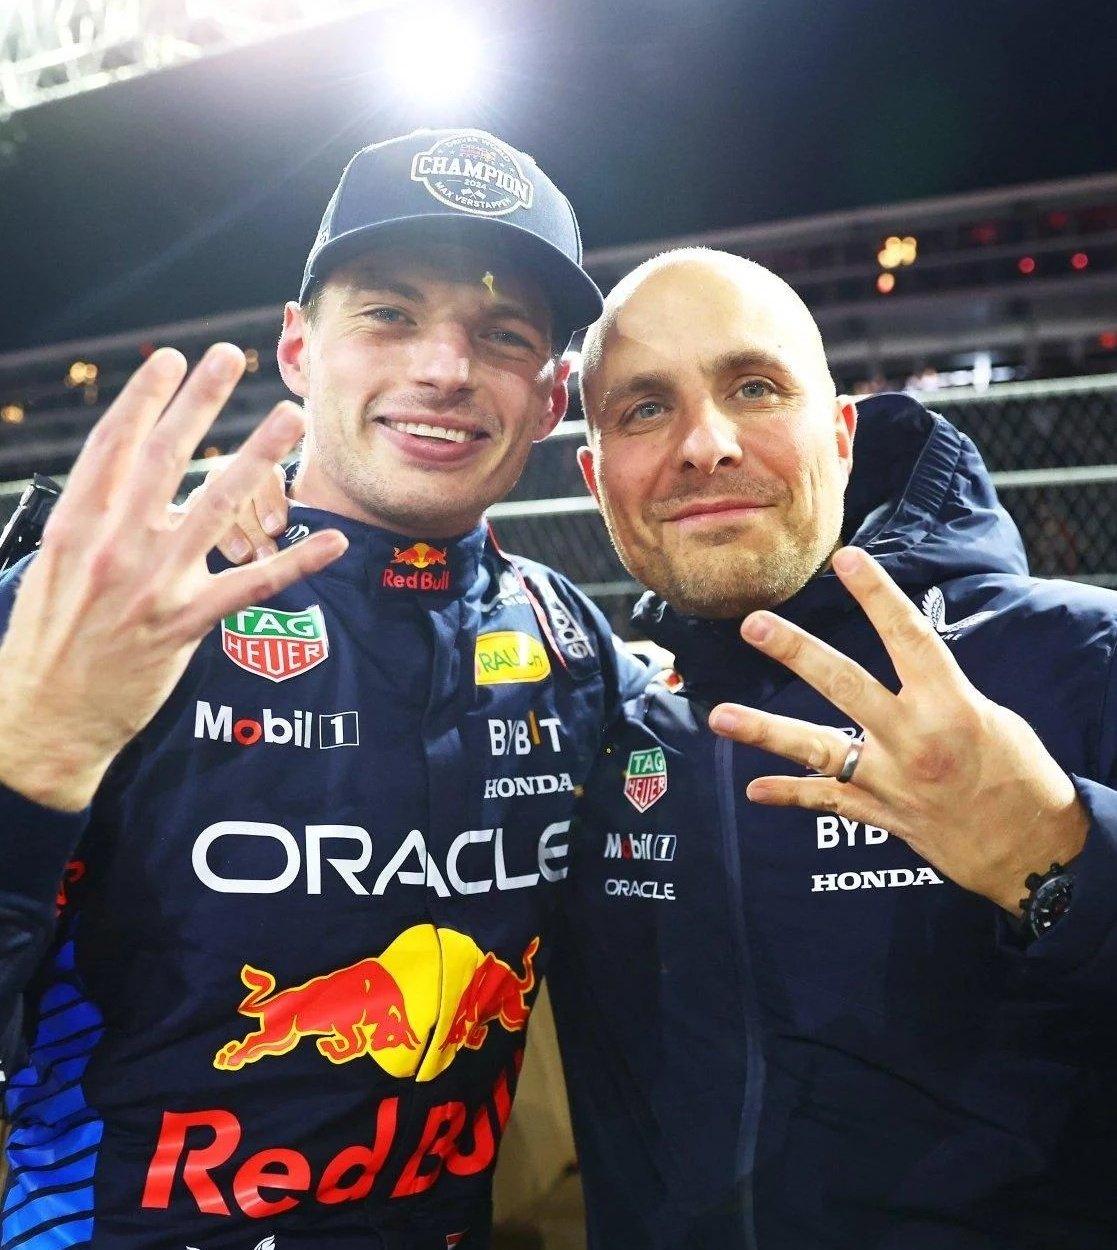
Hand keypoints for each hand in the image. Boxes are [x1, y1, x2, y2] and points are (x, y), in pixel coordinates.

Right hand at [0, 345, 346, 810]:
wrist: (42, 718)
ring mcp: (151, 583)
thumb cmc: (45, 642)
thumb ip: (88, 523)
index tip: (171, 360)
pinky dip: (296, 563)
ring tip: (289, 418)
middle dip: (201, 401)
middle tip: (231, 358)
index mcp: (74, 525)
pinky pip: (250, 585)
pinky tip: (333, 542)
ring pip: (215, 506)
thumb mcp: (50, 569)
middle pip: (165, 457)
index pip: (113, 446)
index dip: (144, 398)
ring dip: (258, 456)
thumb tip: (121, 484)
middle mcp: (113, 544)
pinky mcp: (183, 624)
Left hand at [707, 547, 1087, 913]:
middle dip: (796, 652)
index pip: (909, 637)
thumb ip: (937, 692)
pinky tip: (754, 790)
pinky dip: (789, 793)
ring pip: (818, 749)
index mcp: (952, 706)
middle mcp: (914, 740)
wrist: (1031, 853)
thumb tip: (902, 668)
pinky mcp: (879, 814)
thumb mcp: (992, 718)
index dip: (877, 594)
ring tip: (720, 716)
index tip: (847, 558)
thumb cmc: (1020, 775)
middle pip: (845, 686)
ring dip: (765, 731)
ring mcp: (890, 781)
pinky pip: (826, 800)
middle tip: (754, 624)